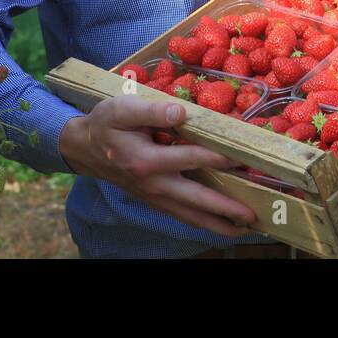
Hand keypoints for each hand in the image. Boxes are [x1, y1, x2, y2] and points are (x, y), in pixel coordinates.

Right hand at [59, 96, 256, 236]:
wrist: (85, 148)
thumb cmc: (106, 124)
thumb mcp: (122, 109)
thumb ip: (153, 111)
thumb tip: (182, 113)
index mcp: (145, 160)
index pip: (189, 159)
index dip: (217, 158)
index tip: (241, 158)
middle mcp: (153, 183)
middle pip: (195, 199)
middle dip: (225, 207)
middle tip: (252, 215)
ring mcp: (155, 196)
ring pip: (191, 215)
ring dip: (219, 224)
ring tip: (246, 228)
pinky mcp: (156, 201)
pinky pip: (183, 215)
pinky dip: (204, 221)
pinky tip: (222, 224)